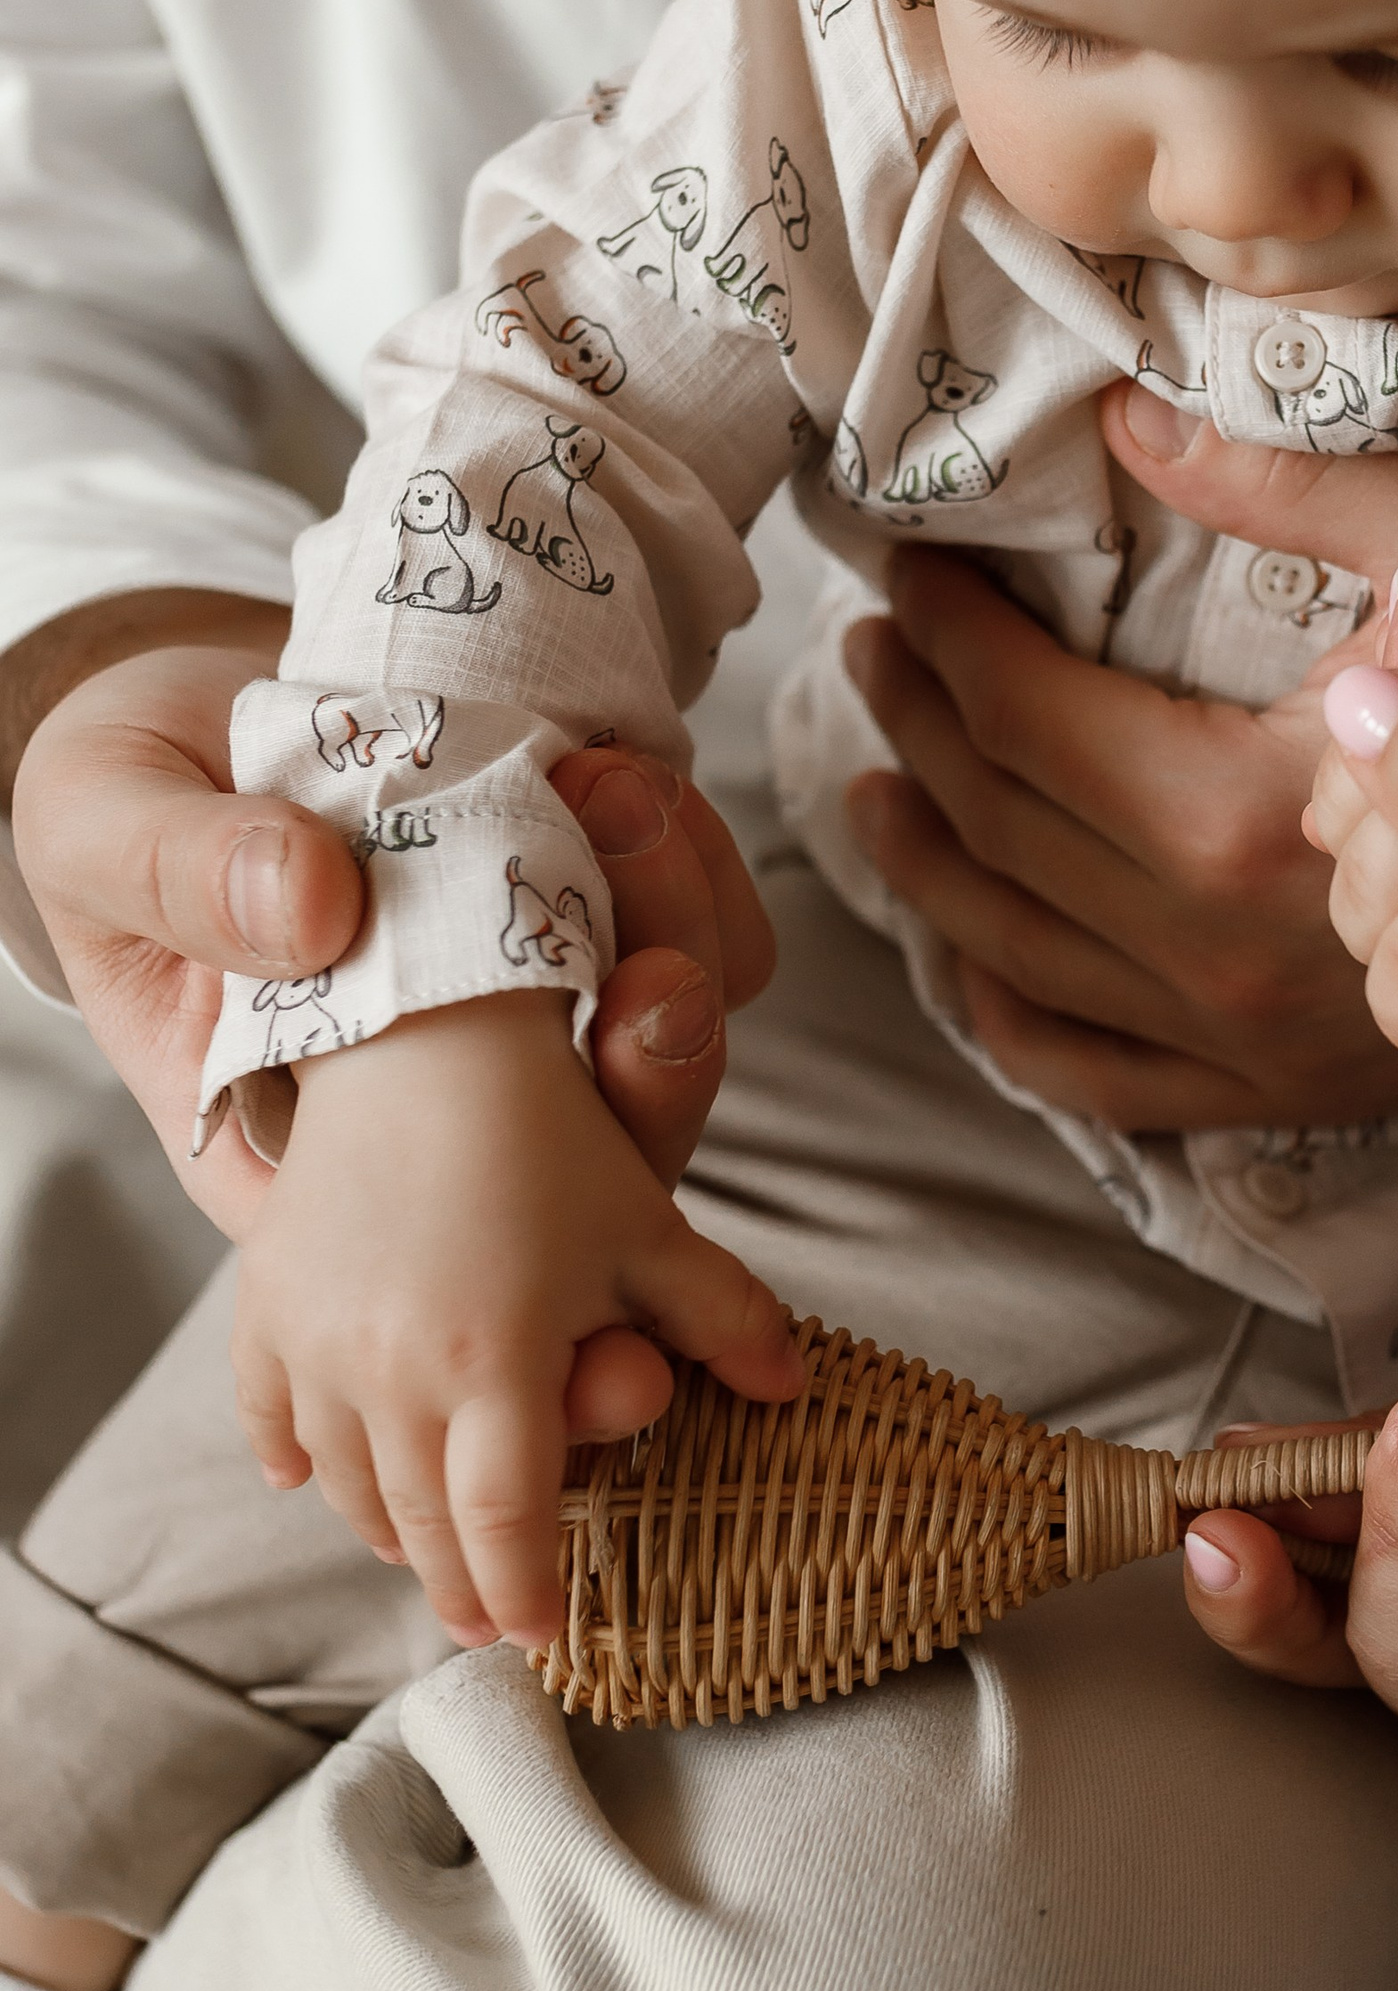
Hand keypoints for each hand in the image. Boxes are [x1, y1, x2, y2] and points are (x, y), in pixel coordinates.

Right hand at [10, 592, 774, 1240]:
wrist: (202, 702)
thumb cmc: (131, 797)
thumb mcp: (101, 827)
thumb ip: (177, 873)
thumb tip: (313, 908)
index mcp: (316, 1154)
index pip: (459, 1272)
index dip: (559, 1288)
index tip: (620, 1229)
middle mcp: (451, 1110)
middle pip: (608, 1161)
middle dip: (659, 1063)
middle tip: (642, 948)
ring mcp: (538, 1013)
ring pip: (672, 1038)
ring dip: (680, 922)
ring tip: (606, 790)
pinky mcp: (601, 915)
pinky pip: (703, 926)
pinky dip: (691, 856)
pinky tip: (617, 771)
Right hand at [232, 990, 803, 1649]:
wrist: (423, 1032)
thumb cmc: (551, 1132)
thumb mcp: (650, 1229)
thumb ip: (723, 1317)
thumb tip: (794, 1386)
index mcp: (494, 1368)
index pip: (506, 1527)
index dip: (525, 1596)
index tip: (540, 1639)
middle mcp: (390, 1375)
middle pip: (422, 1525)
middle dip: (457, 1583)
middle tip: (483, 1618)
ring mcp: (315, 1346)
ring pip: (343, 1485)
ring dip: (384, 1528)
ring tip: (418, 1546)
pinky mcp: (263, 1307)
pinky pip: (267, 1416)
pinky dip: (294, 1456)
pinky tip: (308, 1477)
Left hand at [841, 380, 1397, 1129]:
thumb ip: (1295, 488)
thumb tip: (1126, 433)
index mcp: (1246, 820)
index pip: (1028, 717)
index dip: (949, 631)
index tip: (915, 564)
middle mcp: (1215, 954)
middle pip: (997, 826)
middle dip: (919, 717)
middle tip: (882, 636)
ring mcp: (1236, 1046)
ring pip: (1008, 950)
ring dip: (921, 853)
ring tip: (879, 765)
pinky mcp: (1268, 1101)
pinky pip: (1085, 1073)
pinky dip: (1000, 1012)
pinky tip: (965, 950)